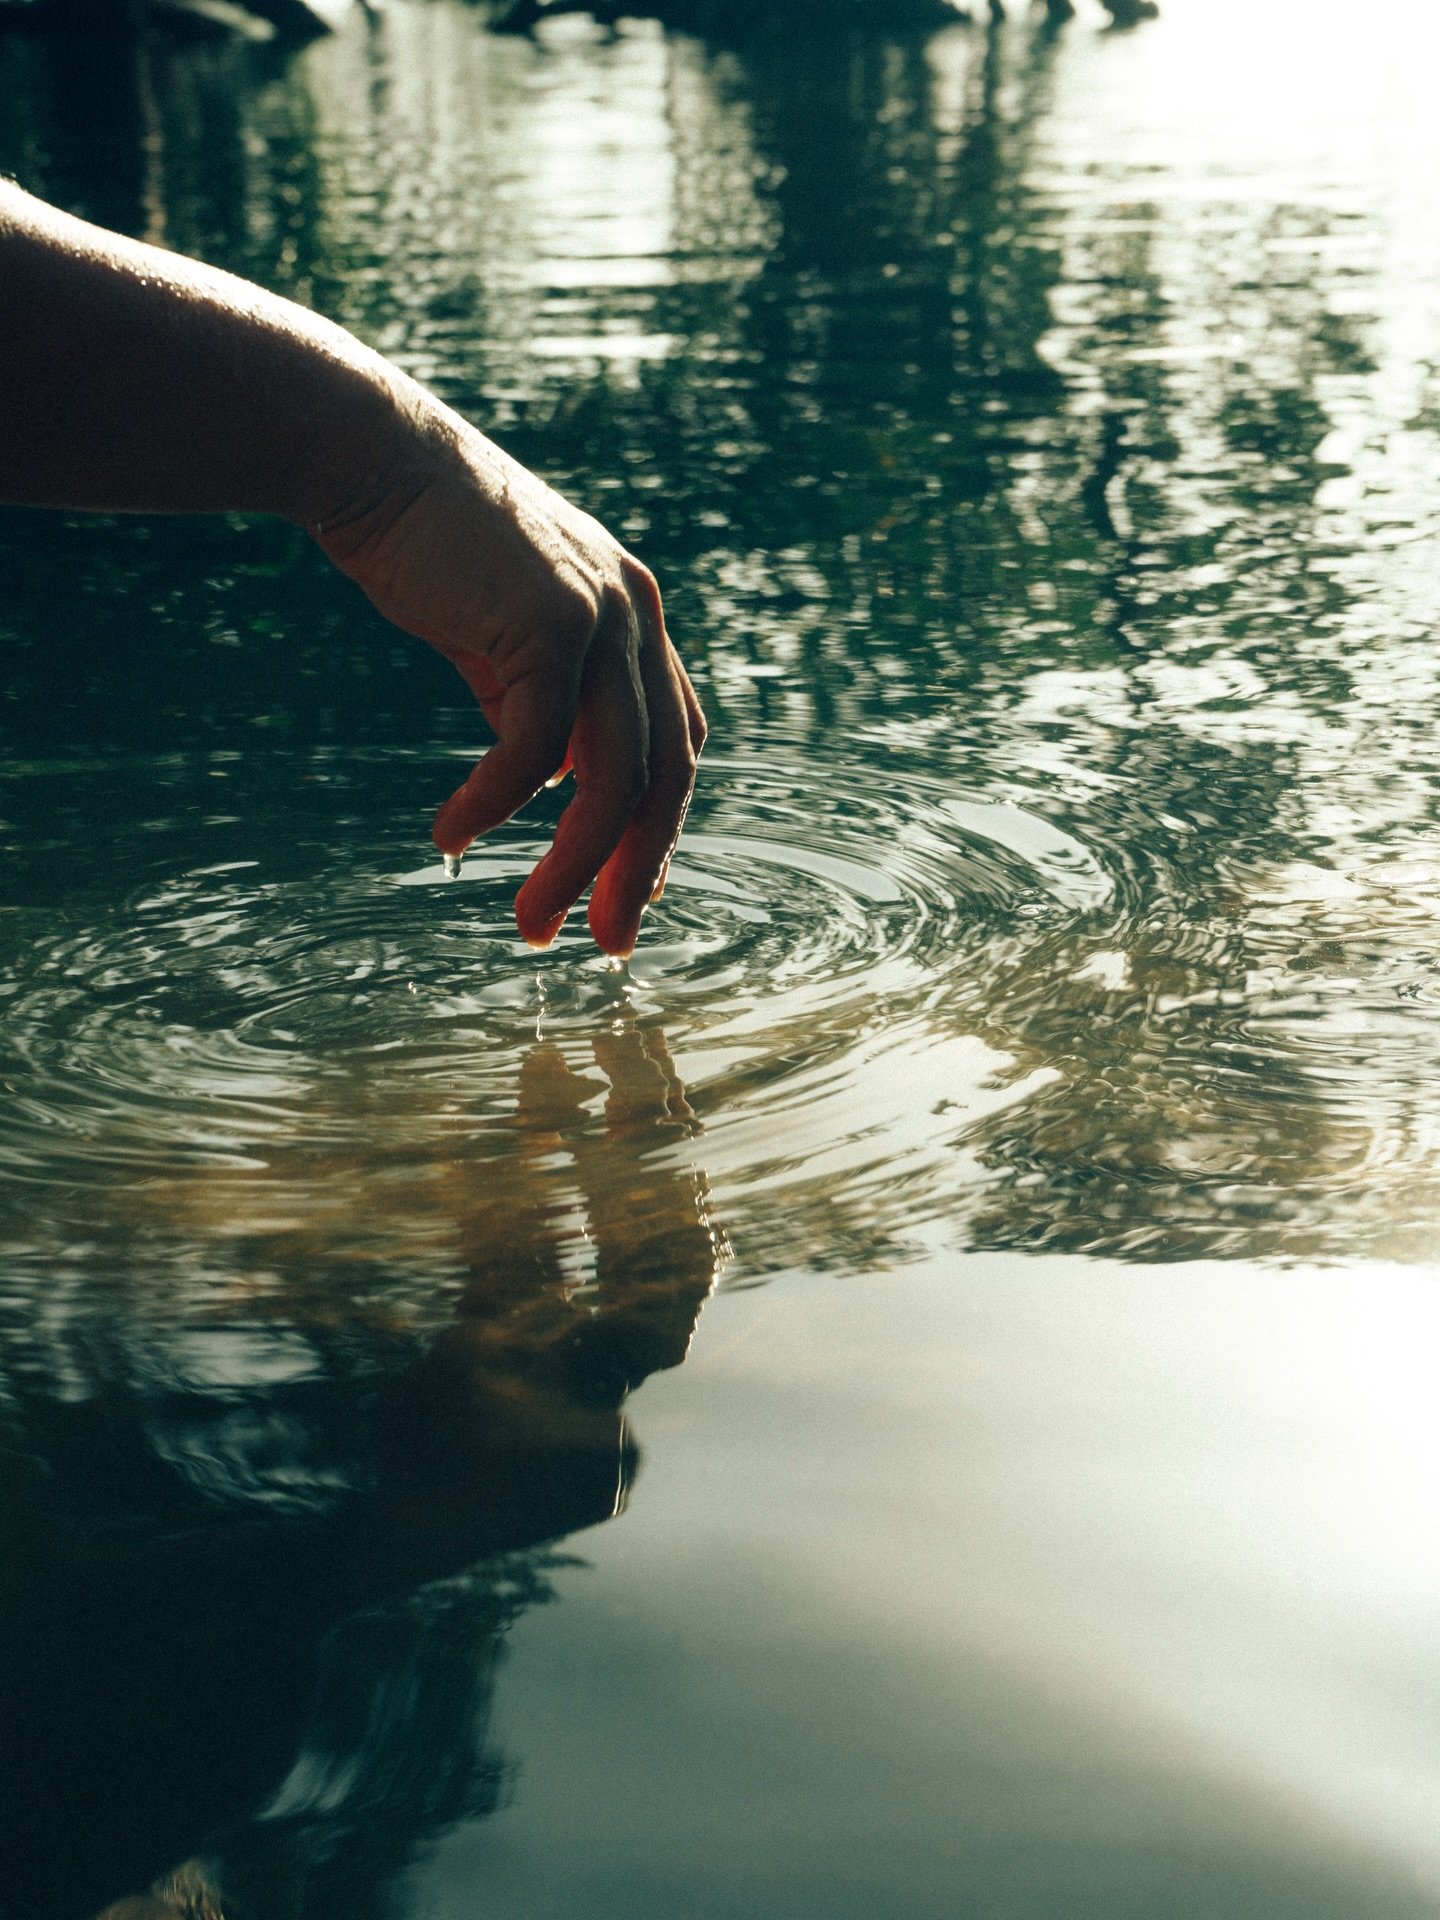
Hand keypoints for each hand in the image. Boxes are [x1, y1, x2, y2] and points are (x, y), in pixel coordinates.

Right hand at [316, 407, 704, 956]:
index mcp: (638, 621)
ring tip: (531, 925)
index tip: (626, 896)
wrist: (372, 458)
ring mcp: (602, 616)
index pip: (676, 746)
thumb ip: (542, 704)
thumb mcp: (506, 635)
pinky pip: (534, 747)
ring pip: (613, 780)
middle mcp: (637, 617)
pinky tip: (452, 838)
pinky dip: (496, 804)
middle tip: (603, 944)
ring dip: (572, 866)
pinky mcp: (548, 621)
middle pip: (667, 778)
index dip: (659, 830)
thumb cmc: (432, 549)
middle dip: (636, 872)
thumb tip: (557, 787)